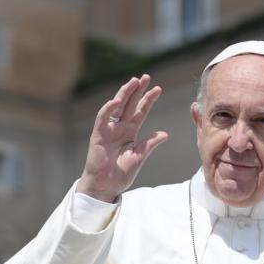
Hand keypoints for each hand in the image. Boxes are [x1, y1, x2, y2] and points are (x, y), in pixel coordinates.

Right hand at [77, 74, 168, 201]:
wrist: (105, 186)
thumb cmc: (120, 174)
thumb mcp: (138, 157)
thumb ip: (149, 144)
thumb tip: (165, 134)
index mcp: (130, 132)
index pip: (140, 111)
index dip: (148, 100)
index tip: (158, 88)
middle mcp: (120, 127)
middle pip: (129, 104)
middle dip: (137, 90)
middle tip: (145, 77)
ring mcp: (109, 129)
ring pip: (117, 107)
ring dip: (125, 94)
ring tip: (134, 81)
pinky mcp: (98, 134)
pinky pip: (103, 118)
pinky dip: (109, 109)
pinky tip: (117, 101)